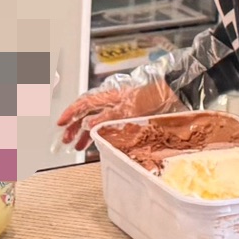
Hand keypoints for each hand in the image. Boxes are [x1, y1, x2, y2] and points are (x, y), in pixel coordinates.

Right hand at [55, 76, 179, 148]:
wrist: (178, 94)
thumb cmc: (155, 96)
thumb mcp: (128, 108)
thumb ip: (107, 117)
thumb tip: (86, 125)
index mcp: (109, 96)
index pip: (84, 103)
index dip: (70, 113)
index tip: (60, 122)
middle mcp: (113, 101)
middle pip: (88, 113)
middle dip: (74, 125)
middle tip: (66, 138)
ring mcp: (122, 108)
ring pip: (97, 119)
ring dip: (86, 132)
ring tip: (78, 144)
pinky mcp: (131, 115)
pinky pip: (109, 124)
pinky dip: (100, 133)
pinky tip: (99, 140)